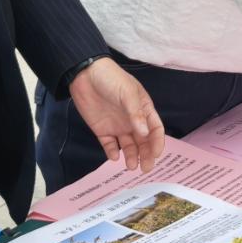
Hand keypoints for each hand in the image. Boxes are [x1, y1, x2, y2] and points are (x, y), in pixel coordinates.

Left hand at [67, 57, 162, 173]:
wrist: (84, 74)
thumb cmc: (111, 79)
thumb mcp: (127, 93)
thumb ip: (136, 114)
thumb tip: (145, 134)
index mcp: (143, 109)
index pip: (155, 129)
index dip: (157, 142)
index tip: (156, 154)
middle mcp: (132, 120)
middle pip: (143, 142)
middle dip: (146, 155)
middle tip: (145, 168)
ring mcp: (118, 126)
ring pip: (128, 146)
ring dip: (131, 156)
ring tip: (131, 166)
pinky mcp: (102, 130)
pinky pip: (110, 145)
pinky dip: (112, 152)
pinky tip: (114, 156)